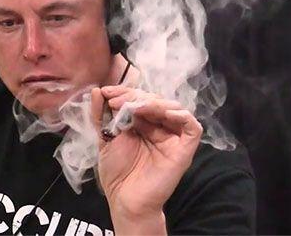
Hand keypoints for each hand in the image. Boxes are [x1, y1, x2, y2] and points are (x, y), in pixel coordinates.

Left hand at [90, 84, 202, 231]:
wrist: (125, 200)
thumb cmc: (116, 172)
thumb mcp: (105, 137)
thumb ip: (101, 115)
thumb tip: (98, 90)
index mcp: (142, 123)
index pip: (139, 98)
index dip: (124, 92)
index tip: (106, 92)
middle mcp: (159, 127)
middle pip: (155, 100)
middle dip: (135, 96)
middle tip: (116, 101)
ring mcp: (173, 138)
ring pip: (173, 108)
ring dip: (154, 102)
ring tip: (134, 107)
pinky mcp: (184, 149)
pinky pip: (193, 127)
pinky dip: (181, 116)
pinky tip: (163, 114)